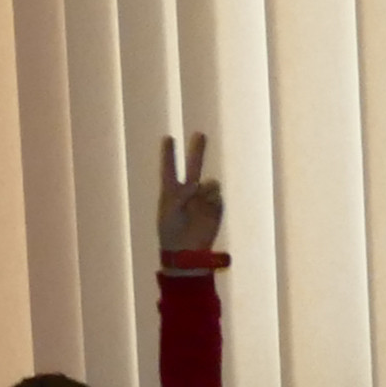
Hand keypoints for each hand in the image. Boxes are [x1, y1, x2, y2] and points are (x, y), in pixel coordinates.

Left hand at [153, 131, 223, 263]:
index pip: (169, 169)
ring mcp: (203, 199)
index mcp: (171, 192)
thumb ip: (182, 193)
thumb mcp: (170, 209)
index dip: (169, 154)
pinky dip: (212, 200)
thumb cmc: (171, 232)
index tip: (168, 138)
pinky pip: (217, 196)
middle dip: (197, 150)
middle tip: (200, 134)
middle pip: (194, 167)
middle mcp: (188, 192)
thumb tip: (199, 184)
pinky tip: (208, 210)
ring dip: (205, 188)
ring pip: (210, 183)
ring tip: (199, 198)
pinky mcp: (215, 209)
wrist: (186, 252)